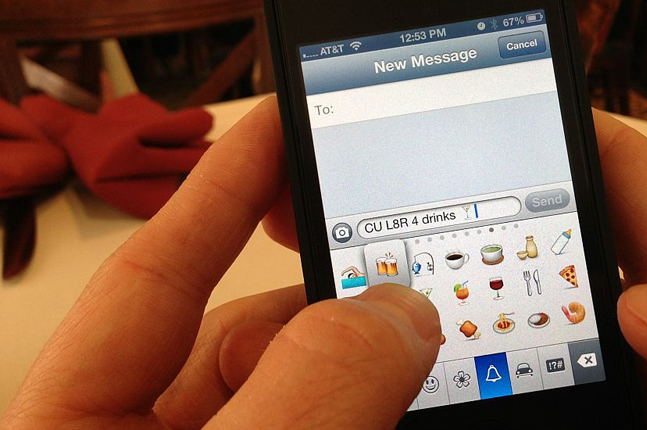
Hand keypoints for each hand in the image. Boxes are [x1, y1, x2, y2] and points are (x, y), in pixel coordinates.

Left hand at [1, 97, 441, 429]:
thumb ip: (305, 389)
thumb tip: (395, 313)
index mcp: (79, 429)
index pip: (152, 275)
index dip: (220, 188)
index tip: (277, 122)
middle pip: (244, 338)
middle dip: (329, 307)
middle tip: (406, 285)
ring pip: (300, 393)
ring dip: (365, 373)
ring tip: (429, 360)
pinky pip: (330, 429)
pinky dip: (375, 414)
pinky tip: (415, 408)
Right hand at [266, 111, 646, 426]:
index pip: (618, 172)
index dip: (553, 133)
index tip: (479, 119)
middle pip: (549, 254)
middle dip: (483, 233)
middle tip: (406, 231)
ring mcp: (628, 378)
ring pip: (531, 333)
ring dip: (476, 325)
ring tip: (403, 325)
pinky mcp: (607, 422)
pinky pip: (538, 396)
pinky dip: (496, 392)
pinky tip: (447, 399)